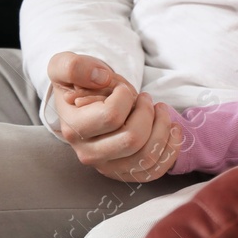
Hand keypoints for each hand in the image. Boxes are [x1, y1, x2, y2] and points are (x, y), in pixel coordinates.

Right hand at [47, 53, 181, 181]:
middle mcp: (88, 153)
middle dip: (148, 113)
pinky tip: (172, 129)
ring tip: (161, 110)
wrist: (82, 100)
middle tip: (146, 98)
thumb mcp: (65, 65)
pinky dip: (170, 150)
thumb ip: (74, 67)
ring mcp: (107, 166)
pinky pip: (153, 170)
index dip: (125, 97)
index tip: (123, 88)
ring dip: (162, 129)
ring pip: (146, 157)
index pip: (111, 117)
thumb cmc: (78, 82)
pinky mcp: (124, 172)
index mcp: (73, 128)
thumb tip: (101, 78)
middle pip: (132, 140)